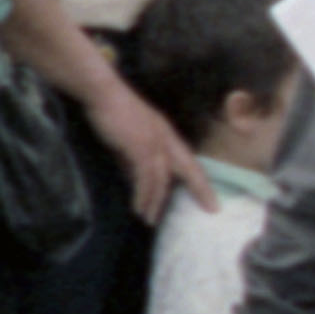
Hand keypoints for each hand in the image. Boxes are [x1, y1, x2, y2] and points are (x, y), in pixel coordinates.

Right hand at [91, 80, 213, 221]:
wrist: (103, 93)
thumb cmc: (114, 112)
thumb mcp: (130, 140)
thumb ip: (135, 160)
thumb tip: (137, 182)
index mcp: (167, 135)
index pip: (189, 160)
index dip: (201, 179)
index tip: (211, 195)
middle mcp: (166, 139)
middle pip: (189, 169)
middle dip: (202, 190)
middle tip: (212, 210)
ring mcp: (155, 143)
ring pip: (163, 179)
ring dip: (156, 202)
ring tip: (150, 220)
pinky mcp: (140, 147)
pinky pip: (145, 178)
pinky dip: (143, 195)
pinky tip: (139, 208)